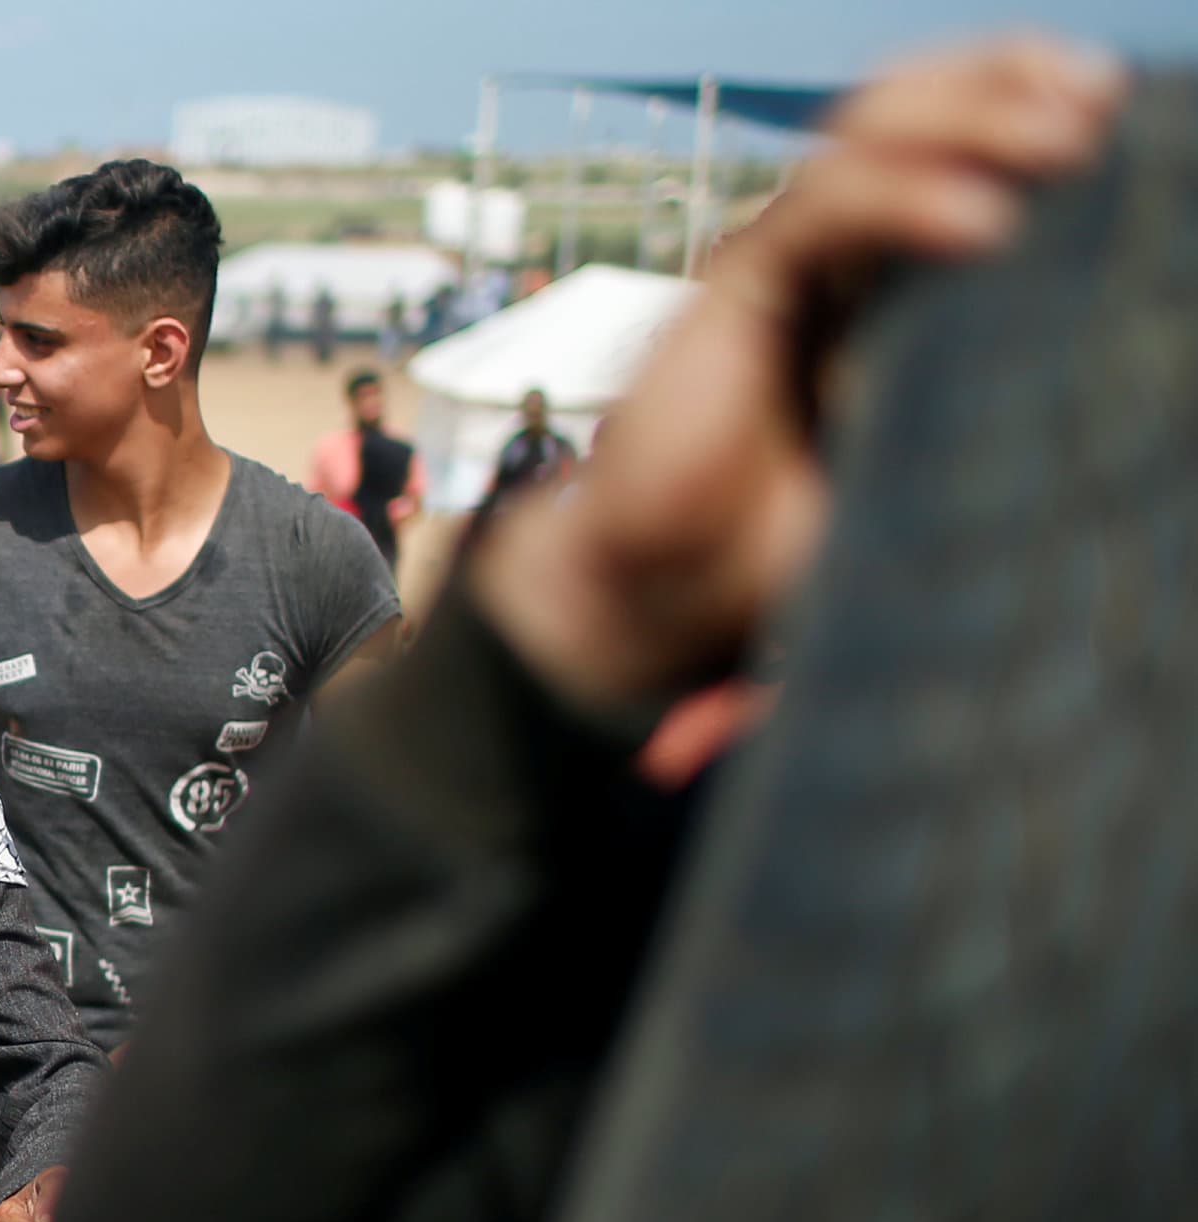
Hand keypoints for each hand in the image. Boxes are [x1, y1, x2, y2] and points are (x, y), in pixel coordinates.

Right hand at [476, 37, 1123, 711]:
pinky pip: (823, 212)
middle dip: (1006, 81)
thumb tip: (1098, 339)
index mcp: (884, 272)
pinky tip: (982, 221)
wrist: (669, 582)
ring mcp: (782, 259)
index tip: (1110, 114)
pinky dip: (905, 199)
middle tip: (1094, 99)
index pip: (955, 141)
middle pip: (915, 108)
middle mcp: (832, 247)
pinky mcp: (736, 287)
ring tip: (1061, 138)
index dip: (1025, 101)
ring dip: (973, 116)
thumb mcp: (919, 451)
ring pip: (872, 133)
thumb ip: (981, 395)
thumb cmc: (784, 530)